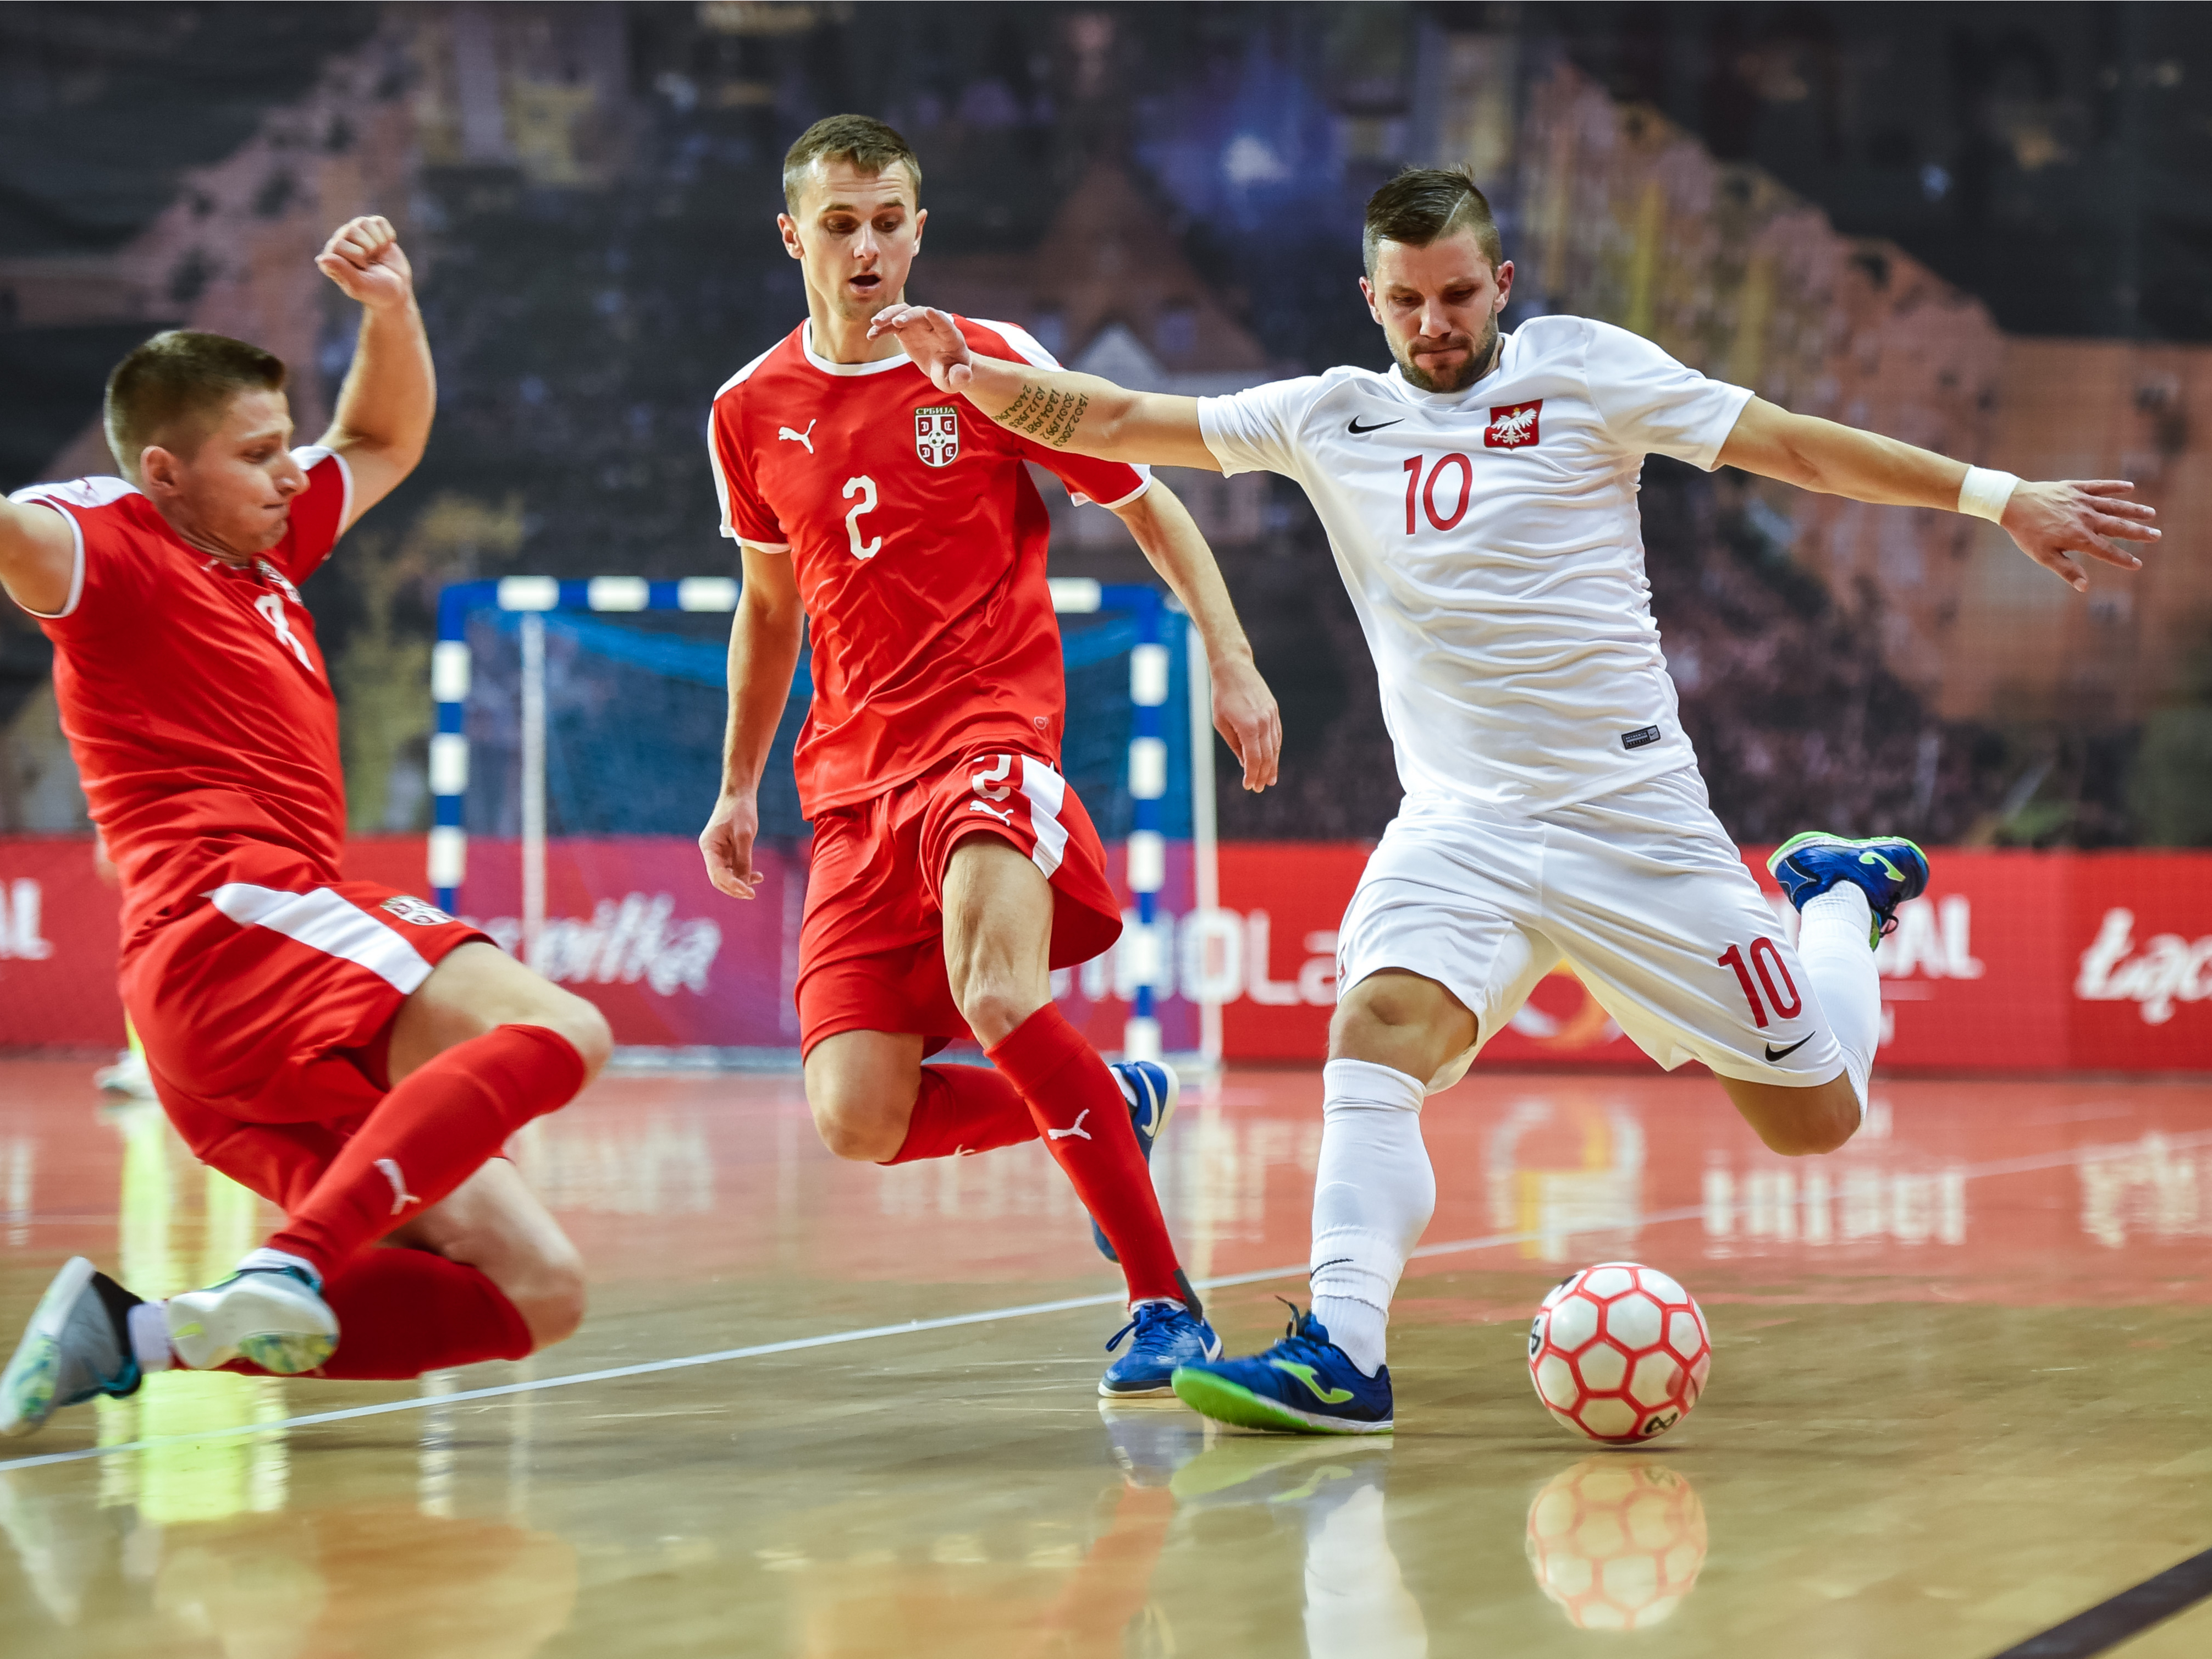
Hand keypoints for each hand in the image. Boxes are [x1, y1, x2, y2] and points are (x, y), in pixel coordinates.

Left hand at [315, 215, 413, 310]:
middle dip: (368, 248)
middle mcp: (340, 244)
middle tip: (371, 262)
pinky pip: (379, 221)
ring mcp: (355, 235)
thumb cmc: (377, 292)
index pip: (339, 245)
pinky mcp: (372, 230)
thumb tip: (322, 258)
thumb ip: (343, 271)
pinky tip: (385, 247)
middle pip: (352, 230)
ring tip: (377, 254)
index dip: (357, 257)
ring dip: (378, 241)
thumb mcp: (360, 285)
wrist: (398, 290)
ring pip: (364, 223)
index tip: (364, 270)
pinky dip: (387, 235)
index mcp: (331, 259)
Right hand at [699, 791, 763, 899]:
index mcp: (708, 846)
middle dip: (735, 888)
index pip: (717, 874)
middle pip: (720, 879)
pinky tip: (758, 876)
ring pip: (727, 875)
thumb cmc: (740, 811)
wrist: (740, 795)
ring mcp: (718, 852)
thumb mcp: (745, 835)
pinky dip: (745, 873)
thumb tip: (744, 882)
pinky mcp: (727, 851)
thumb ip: (743, 859)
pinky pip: (734, 868)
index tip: (750, 893)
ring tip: (759, 879)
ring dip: (741, 881)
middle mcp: (710, 851)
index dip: (733, 886)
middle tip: (752, 894)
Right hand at [867, 304, 974, 391]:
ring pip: (904, 313)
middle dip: (908, 316)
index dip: (938, 317)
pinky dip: (882, 328)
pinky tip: (871, 336)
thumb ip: (960, 377)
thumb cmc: (953, 373)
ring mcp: (919, 326)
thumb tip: (963, 375)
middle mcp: (934, 326)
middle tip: (895, 322)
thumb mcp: (957, 380)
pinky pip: (893, 325)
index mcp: (950, 336)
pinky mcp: (907, 331)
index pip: (945, 324)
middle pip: (920, 314)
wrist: (947, 368)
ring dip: (890, 316)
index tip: (929, 310)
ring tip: (875, 324)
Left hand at [1211, 656, 1281, 791]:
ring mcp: (1271, 715)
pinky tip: (1272, 759)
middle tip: (1260, 788)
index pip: (1254, 759)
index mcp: (1248, 726)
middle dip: (1264, 774)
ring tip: (1270, 779)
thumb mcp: (1221, 723)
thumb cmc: (1222, 696)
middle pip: (1267, 756)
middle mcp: (1264, 722)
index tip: (1249, 787)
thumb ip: (1235, 744)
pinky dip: (1275, 749)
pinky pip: (1277, 735)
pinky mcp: (1274, 710)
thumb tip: (1245, 763)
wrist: (1234, 668)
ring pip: (1275, 746)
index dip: (1253, 775)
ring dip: (1273, 765)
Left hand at [2001, 480, 2157, 592]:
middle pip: (2118, 527)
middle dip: (2139, 533)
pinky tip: (2130, 487)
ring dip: (2134, 510)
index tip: (2138, 564)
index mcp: (2079, 538)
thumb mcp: (2043, 556)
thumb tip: (2085, 587)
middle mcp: (2086, 519)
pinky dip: (2115, 486)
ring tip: (2151, 514)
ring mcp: (2082, 502)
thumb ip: (2066, 570)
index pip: (2107, 551)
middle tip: (2157, 536)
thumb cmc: (2027, 533)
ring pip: (2115, 506)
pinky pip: (2100, 486)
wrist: (2012, 504)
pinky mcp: (2076, 488)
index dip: (2123, 559)